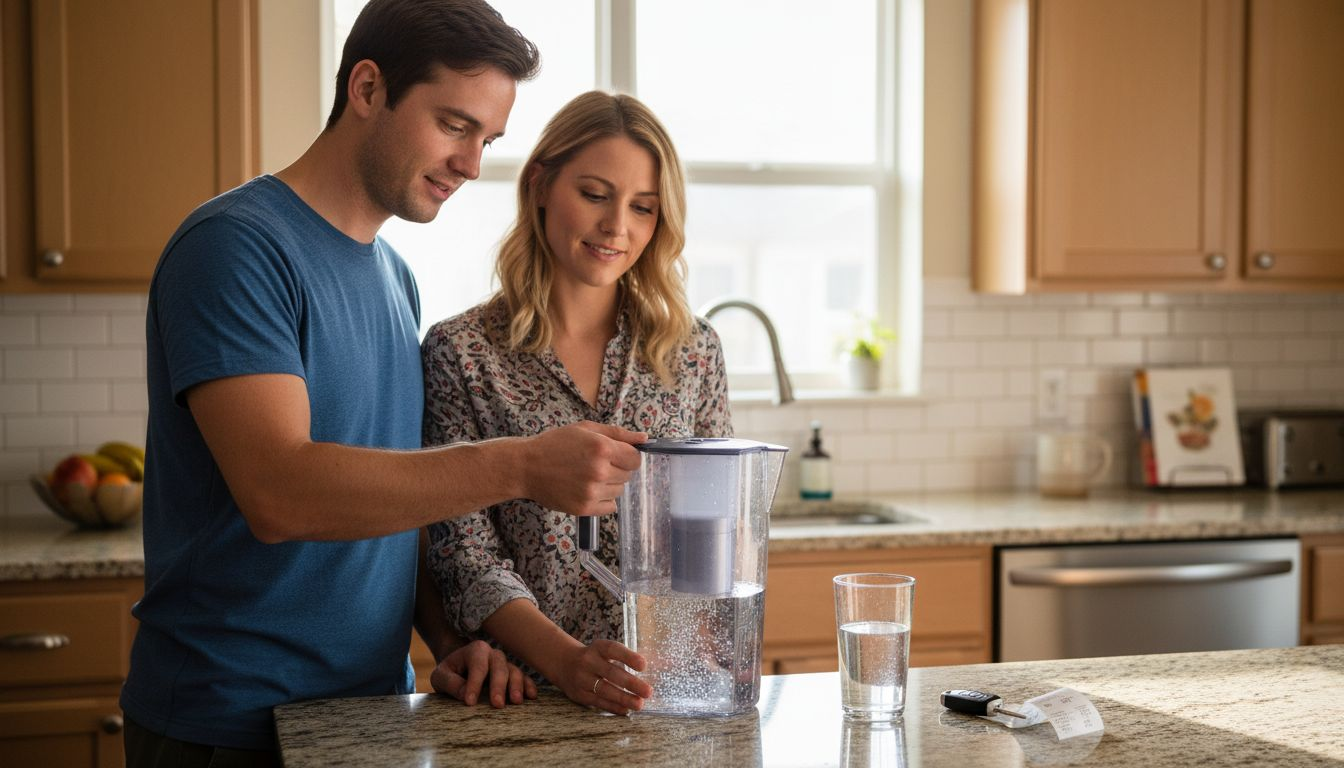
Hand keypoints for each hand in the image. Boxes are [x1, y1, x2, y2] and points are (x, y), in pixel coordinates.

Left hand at [431, 639, 537, 706]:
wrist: (459, 668)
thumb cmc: (449, 673)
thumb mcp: (440, 676)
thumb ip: (449, 682)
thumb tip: (464, 694)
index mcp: (475, 650)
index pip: (477, 666)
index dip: (474, 684)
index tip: (470, 702)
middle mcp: (493, 654)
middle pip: (499, 667)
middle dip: (498, 686)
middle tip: (497, 704)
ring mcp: (505, 664)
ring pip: (514, 671)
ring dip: (516, 686)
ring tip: (515, 702)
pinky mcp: (513, 674)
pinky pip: (524, 677)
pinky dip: (528, 686)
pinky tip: (531, 696)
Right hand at [523, 422, 645, 516]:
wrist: (526, 467)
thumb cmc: (554, 444)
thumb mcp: (585, 428)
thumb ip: (618, 433)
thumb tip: (644, 438)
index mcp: (602, 448)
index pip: (635, 459)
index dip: (627, 456)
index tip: (615, 455)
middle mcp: (600, 471)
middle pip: (628, 475)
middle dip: (617, 469)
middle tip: (594, 464)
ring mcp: (592, 492)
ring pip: (619, 491)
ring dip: (609, 484)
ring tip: (587, 476)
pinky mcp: (584, 508)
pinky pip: (610, 506)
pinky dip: (602, 500)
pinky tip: (586, 489)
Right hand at [557, 639, 652, 715]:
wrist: (564, 663)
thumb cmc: (595, 657)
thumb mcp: (605, 651)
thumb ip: (628, 658)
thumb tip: (661, 664)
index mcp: (598, 648)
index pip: (613, 650)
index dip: (628, 657)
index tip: (644, 665)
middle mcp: (588, 662)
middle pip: (611, 673)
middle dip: (631, 683)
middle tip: (648, 691)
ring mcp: (582, 679)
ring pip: (604, 690)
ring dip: (623, 698)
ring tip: (640, 704)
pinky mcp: (579, 694)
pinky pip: (598, 702)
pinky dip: (613, 707)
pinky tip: (626, 710)